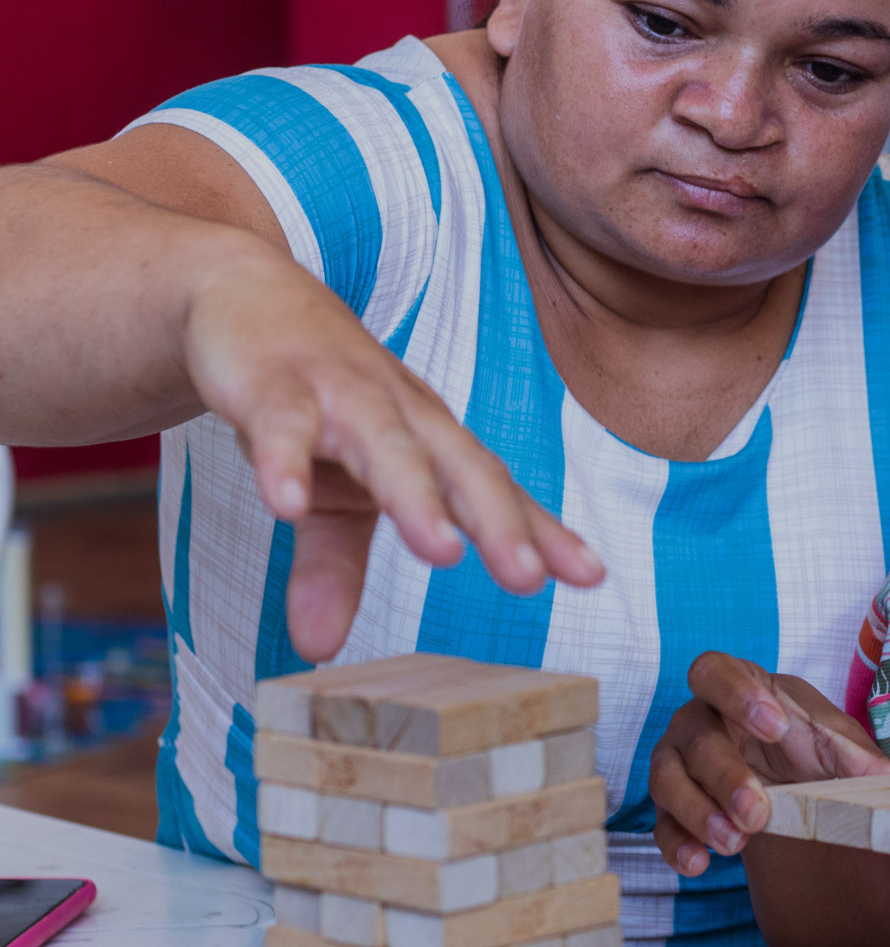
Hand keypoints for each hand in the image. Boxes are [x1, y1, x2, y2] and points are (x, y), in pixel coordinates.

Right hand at [181, 252, 603, 661]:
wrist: (243, 296)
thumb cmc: (313, 400)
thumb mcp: (328, 490)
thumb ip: (333, 566)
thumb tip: (317, 650)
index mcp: (429, 439)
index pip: (494, 490)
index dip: (540, 531)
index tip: (590, 576)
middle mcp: (400, 413)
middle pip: (459, 467)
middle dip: (498, 522)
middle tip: (530, 578)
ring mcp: (340, 394)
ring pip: (386, 444)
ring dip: (415, 496)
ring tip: (441, 550)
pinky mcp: (272, 383)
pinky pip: (283, 424)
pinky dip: (286, 461)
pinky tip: (287, 504)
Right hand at [649, 652, 889, 877]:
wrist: (788, 776)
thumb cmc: (805, 743)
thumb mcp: (838, 745)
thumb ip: (863, 759)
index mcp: (738, 687)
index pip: (714, 671)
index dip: (735, 694)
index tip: (773, 726)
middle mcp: (699, 719)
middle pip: (695, 736)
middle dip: (726, 777)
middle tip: (758, 812)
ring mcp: (679, 761)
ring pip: (666, 779)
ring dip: (698, 812)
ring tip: (735, 843)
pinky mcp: (672, 805)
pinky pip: (660, 824)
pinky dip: (676, 845)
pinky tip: (700, 864)